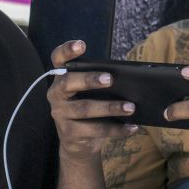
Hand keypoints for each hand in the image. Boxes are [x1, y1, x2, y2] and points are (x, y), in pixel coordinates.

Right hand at [46, 40, 137, 161]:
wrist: (78, 143)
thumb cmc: (89, 109)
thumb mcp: (90, 93)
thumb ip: (100, 82)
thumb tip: (130, 79)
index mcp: (62, 78)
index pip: (58, 59)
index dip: (67, 51)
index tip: (81, 45)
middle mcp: (56, 94)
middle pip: (68, 83)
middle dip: (89, 80)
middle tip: (110, 78)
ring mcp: (61, 114)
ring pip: (85, 109)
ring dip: (109, 107)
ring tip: (130, 107)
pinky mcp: (69, 133)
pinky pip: (95, 130)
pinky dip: (116, 129)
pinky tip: (132, 127)